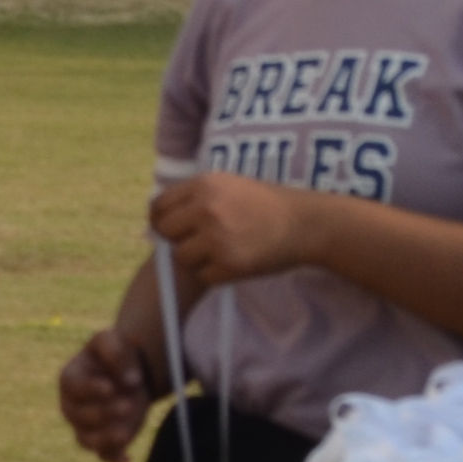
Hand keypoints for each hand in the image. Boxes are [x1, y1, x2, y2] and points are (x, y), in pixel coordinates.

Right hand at [60, 323, 160, 461]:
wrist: (130, 374)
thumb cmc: (116, 355)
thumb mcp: (112, 340)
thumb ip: (115, 351)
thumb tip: (128, 381)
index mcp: (70, 378)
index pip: (73, 388)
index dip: (90, 389)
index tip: (110, 387)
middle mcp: (72, 405)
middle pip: (79, 416)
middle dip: (103, 413)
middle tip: (128, 404)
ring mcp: (85, 426)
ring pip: (87, 440)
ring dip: (105, 438)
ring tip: (125, 432)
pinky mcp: (103, 440)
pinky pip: (103, 455)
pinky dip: (114, 459)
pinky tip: (127, 459)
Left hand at [147, 172, 326, 296]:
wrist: (305, 222)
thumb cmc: (265, 205)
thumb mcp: (227, 186)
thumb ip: (194, 198)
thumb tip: (156, 220)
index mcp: (203, 185)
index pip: (158, 206)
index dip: (161, 220)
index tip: (172, 229)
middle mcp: (206, 209)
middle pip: (166, 232)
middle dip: (178, 239)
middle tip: (201, 242)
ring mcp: (217, 237)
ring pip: (181, 257)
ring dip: (197, 259)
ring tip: (221, 252)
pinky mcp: (231, 264)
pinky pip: (203, 276)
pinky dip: (215, 275)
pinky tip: (235, 263)